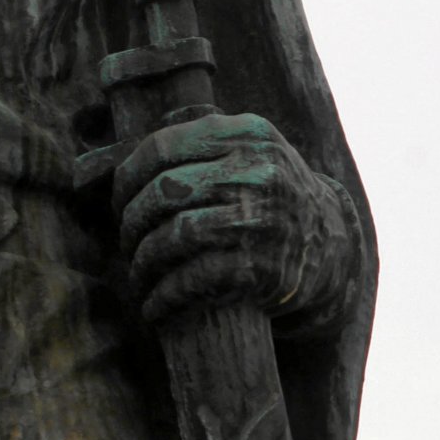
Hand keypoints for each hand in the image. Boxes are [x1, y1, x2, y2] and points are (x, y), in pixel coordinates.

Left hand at [114, 112, 359, 325]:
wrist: (330, 246)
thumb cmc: (265, 196)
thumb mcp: (247, 151)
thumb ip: (197, 146)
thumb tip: (109, 166)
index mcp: (247, 134)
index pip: (161, 147)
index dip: (127, 178)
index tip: (118, 201)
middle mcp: (258, 173)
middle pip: (162, 193)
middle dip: (131, 222)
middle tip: (127, 242)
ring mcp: (263, 220)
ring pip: (172, 236)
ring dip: (142, 262)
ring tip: (137, 274)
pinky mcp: (263, 268)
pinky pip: (192, 279)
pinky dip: (163, 295)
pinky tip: (153, 304)